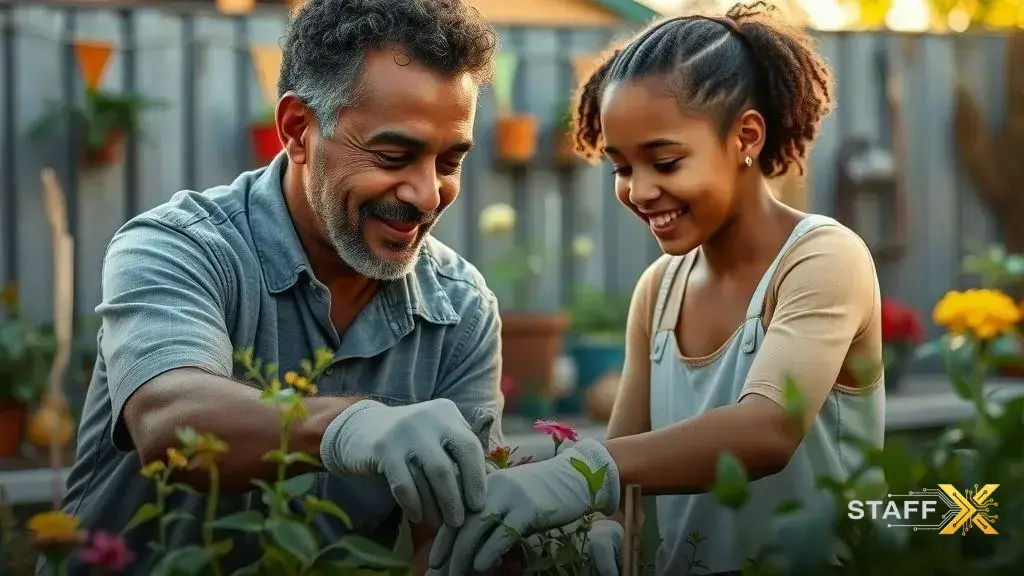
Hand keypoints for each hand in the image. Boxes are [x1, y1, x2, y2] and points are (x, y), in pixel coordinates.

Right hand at [319, 398, 486, 527]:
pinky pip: (403, 485)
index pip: (470, 447)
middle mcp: (427, 418)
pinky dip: (413, 504)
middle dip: (456, 499)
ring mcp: (403, 432)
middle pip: (448, 467)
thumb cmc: (412, 439)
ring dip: (436, 506)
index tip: (479, 505)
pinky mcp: (382, 448)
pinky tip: (417, 516)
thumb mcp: (438, 436)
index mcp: (447, 413)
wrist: (363, 428)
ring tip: (440, 524)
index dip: (476, 479)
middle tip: (459, 522)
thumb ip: (462, 452)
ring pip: (427, 477)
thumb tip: (493, 478)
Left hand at [427, 438, 619, 574]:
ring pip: (477, 527)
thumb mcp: (513, 501)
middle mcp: (494, 488)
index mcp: (487, 485)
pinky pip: (504, 532)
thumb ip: (494, 520)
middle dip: (447, 551)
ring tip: (454, 574)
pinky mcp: (529, 508)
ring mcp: (511, 497)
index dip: (443, 540)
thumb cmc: (546, 494)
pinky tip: (481, 566)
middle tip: (437, 572)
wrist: (578, 477)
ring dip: (462, 555)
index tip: (434, 562)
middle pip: (462, 522)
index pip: (457, 514)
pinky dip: (490, 550)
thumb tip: (475, 552)